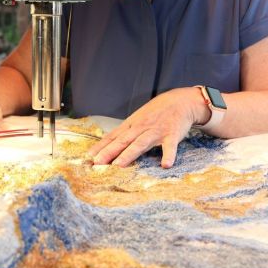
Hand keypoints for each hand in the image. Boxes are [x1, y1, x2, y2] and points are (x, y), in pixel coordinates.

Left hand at [89, 87, 206, 168]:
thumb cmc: (157, 111)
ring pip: (141, 143)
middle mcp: (141, 127)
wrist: (180, 101)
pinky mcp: (172, 134)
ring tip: (119, 165)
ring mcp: (156, 131)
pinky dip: (168, 155)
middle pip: (123, 141)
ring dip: (129, 154)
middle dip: (109, 152)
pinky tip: (165, 165)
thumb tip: (108, 144)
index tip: (88, 157)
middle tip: (97, 163)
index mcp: (132, 124)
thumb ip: (126, 131)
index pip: (113, 136)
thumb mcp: (138, 118)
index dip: (101, 147)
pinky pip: (170, 146)